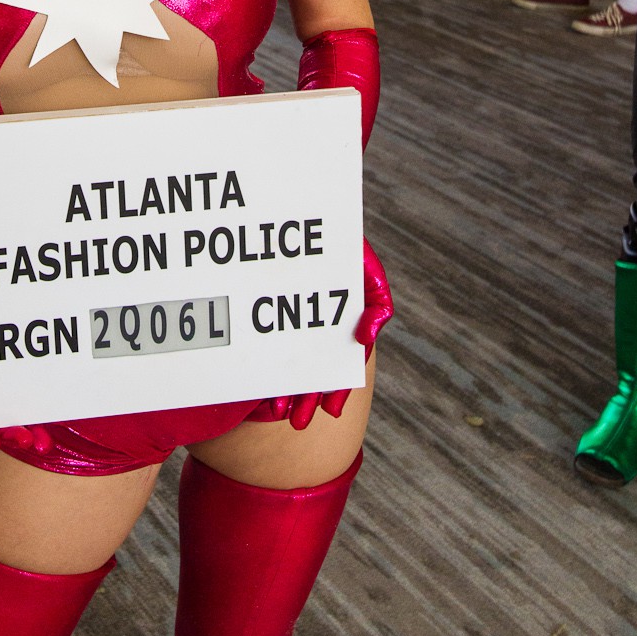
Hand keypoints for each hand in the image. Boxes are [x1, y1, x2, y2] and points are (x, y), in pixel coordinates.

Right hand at [0, 246, 54, 455]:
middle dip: (16, 436)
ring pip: (25, 400)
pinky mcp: (34, 338)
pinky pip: (43, 372)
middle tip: (32, 444)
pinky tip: (56, 405)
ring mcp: (13, 355)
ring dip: (32, 424)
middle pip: (4, 414)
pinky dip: (47, 393)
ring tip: (43, 440)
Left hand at [252, 240, 393, 426]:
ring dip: (286, 386)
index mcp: (345, 322)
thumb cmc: (344, 242)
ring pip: (291, 360)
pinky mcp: (269, 309)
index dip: (337, 388)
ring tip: (276, 411)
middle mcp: (321, 326)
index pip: (342, 363)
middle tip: (297, 422)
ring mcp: (295, 319)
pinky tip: (258, 382)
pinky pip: (267, 342)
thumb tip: (365, 338)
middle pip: (316, 369)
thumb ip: (377, 306)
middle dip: (307, 398)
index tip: (329, 411)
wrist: (306, 213)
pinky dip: (266, 361)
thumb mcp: (369, 272)